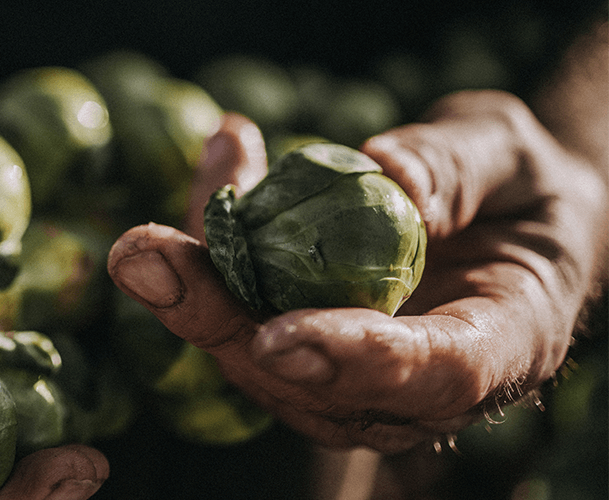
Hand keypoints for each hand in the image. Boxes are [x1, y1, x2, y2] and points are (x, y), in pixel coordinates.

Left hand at [107, 93, 606, 453]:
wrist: (503, 224)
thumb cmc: (522, 194)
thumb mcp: (516, 155)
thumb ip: (462, 168)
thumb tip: (387, 177)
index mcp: (499, 347)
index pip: (429, 376)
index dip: (352, 360)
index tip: (278, 336)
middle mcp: (413, 385)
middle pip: (306, 378)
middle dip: (216, 319)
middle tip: (144, 257)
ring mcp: (347, 378)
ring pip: (252, 350)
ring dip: (198, 271)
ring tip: (195, 176)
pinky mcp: (297, 349)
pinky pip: (242, 308)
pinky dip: (214, 241)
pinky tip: (219, 161)